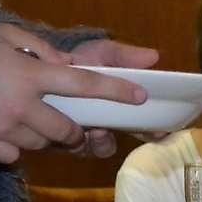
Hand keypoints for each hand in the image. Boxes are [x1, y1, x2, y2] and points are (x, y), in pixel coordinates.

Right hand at [0, 26, 146, 163]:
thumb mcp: (6, 36)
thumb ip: (41, 48)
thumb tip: (67, 63)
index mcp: (29, 74)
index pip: (84, 84)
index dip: (116, 91)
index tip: (140, 97)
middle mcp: (18, 105)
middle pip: (67, 130)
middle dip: (75, 130)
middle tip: (72, 123)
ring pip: (41, 144)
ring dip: (43, 136)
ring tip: (28, 118)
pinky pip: (14, 156)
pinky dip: (15, 146)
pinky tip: (6, 128)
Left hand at [64, 38, 160, 156]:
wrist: (40, 62)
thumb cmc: (79, 61)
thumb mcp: (102, 53)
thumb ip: (124, 56)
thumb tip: (154, 56)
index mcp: (122, 105)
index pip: (145, 124)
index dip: (155, 131)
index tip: (161, 131)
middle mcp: (108, 122)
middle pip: (133, 138)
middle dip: (134, 141)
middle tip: (138, 135)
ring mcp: (85, 132)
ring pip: (101, 148)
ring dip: (104, 142)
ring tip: (99, 130)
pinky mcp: (61, 138)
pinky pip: (72, 148)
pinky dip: (77, 143)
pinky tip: (74, 128)